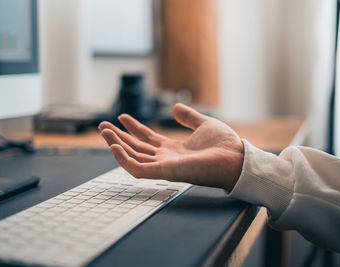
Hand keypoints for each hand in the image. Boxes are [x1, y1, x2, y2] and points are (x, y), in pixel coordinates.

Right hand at [98, 103, 243, 190]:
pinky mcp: (165, 172)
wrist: (236, 157)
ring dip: (117, 146)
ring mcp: (164, 166)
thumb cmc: (224, 144)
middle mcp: (166, 158)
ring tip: (104, 132)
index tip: (121, 116)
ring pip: (133, 158)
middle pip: (135, 148)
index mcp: (173, 149)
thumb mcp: (203, 124)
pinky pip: (138, 169)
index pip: (147, 139)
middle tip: (103, 125)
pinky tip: (114, 146)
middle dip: (118, 137)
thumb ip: (188, 117)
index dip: (133, 128)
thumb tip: (175, 107)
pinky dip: (124, 159)